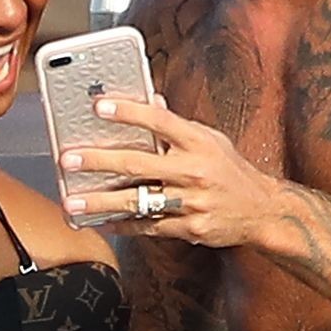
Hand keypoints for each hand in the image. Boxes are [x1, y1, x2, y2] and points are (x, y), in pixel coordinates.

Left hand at [60, 96, 278, 246]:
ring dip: (101, 203)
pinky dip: (122, 226)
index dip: (128, 112)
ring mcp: (191, 201)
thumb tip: (150, 101)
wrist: (262, 210)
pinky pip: (148, 227)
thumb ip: (178, 125)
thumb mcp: (211, 140)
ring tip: (72, 203)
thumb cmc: (231, 171)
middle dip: (100, 161)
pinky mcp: (189, 228)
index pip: (159, 121)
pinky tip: (100, 223)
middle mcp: (194, 170)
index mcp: (198, 142)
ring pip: (138, 201)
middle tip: (68, 160)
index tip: (98, 107)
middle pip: (139, 163)